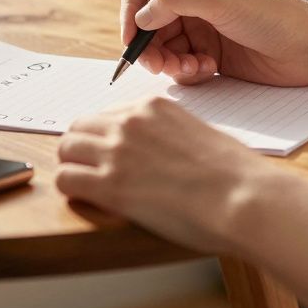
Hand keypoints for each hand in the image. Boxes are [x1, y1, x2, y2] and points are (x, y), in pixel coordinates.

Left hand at [56, 96, 293, 253]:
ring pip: (66, 149)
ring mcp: (117, 151)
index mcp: (153, 106)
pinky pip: (66, 179)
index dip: (104, 138)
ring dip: (73, 167)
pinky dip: (72, 190)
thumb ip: (169, 133)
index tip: (108, 155)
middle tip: (90, 171)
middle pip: (79, 127)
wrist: (241, 198)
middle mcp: (130, 122)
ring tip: (88, 187)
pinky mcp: (110, 185)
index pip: (106, 114)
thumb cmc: (233, 174)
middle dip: (80, 149)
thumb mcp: (199, 133)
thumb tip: (159, 149)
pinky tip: (89, 200)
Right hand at [122, 0, 307, 85]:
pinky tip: (209, 70)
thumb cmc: (274, 16)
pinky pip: (180, 68)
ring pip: (162, 50)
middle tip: (160, 65)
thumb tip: (141, 16)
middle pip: (147, 24)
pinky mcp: (209, 56)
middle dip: (150, 47)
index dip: (131, 11)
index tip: (132, 38)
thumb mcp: (221, 1)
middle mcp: (192, 2)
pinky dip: (187, 73)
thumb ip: (175, 1)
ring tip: (194, 68)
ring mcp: (200, 30)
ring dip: (170, 63)